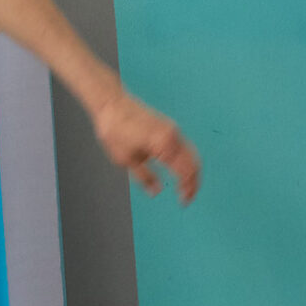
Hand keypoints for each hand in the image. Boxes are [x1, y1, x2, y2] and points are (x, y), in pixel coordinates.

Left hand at [92, 85, 199, 202]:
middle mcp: (173, 136)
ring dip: (192, 171)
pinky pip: (185, 146)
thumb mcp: (126, 160)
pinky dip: (187, 160)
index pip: (186, 171)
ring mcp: (173, 129)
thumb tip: (155, 190)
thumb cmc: (115, 130)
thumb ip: (145, 177)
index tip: (184, 201)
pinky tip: (180, 170)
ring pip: (192, 154)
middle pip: (194, 163)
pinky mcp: (169, 126)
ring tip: (184, 187)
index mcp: (164, 145)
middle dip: (194, 182)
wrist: (112, 104)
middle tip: (187, 197)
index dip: (188, 189)